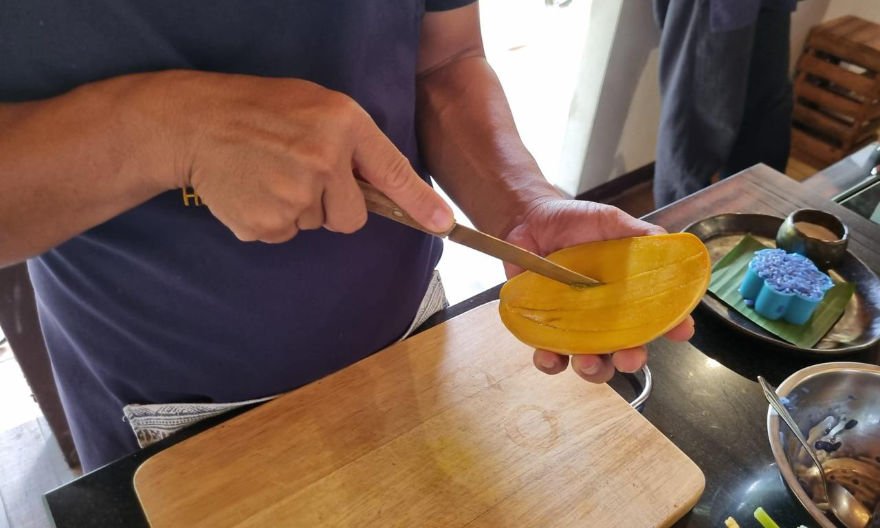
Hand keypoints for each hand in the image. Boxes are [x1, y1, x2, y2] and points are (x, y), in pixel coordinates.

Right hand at [137, 71, 453, 241]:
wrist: (196, 122)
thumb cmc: (261, 111)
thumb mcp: (318, 107)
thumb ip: (355, 144)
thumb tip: (388, 189)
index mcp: (342, 124)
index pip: (393, 172)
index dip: (420, 204)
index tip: (442, 225)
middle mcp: (324, 161)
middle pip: (352, 219)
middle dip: (333, 206)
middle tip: (299, 174)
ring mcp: (295, 195)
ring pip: (315, 226)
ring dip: (298, 209)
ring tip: (270, 173)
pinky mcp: (267, 222)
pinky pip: (284, 235)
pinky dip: (270, 219)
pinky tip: (254, 189)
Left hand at [503, 198, 695, 382]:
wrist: (528, 220)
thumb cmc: (574, 222)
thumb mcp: (611, 221)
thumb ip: (640, 235)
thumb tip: (669, 246)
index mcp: (629, 294)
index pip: (658, 316)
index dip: (673, 326)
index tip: (681, 330)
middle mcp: (607, 317)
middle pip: (627, 351)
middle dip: (632, 360)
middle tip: (628, 357)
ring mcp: (576, 328)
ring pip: (591, 363)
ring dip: (593, 369)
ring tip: (586, 362)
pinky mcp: (545, 331)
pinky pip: (550, 358)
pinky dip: (551, 362)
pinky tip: (548, 355)